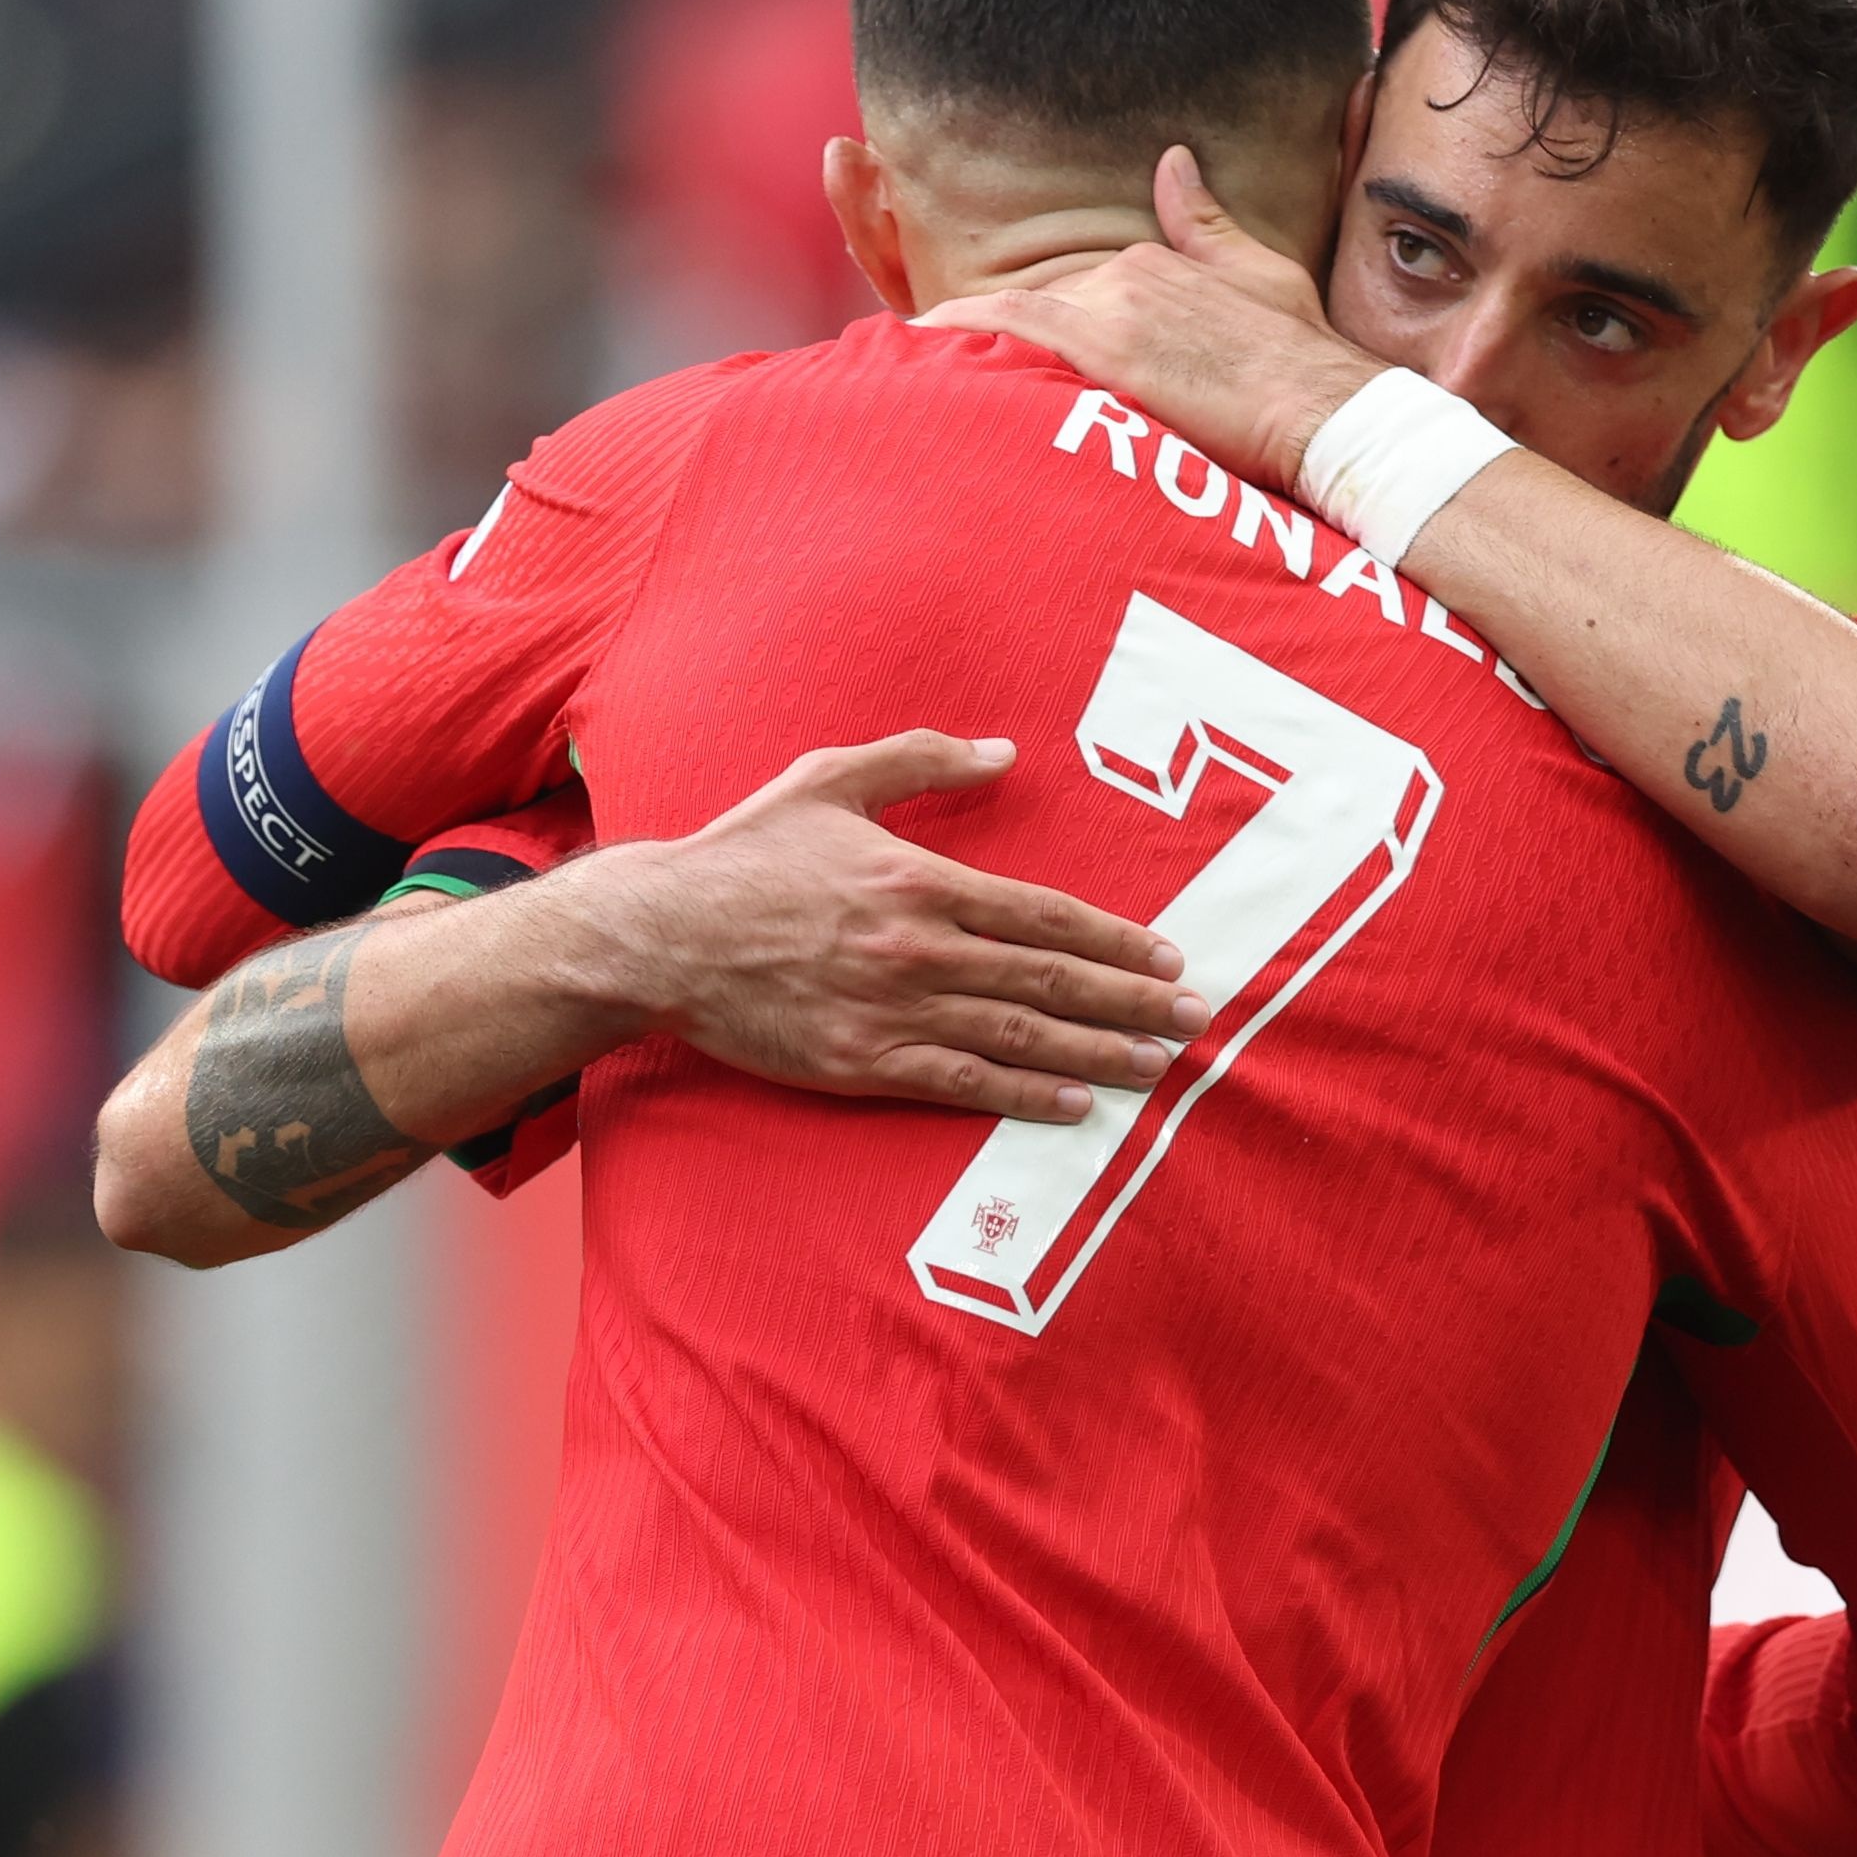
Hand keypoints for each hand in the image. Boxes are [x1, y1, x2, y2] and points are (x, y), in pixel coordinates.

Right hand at [586, 730, 1209, 1123]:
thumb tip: (1003, 752)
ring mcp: (891, 1010)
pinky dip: (1022, 1094)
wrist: (661, 935)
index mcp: (919, 879)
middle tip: (1194, 1020)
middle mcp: (918, 947)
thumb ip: (920, 759)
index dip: (1115, 940)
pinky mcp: (861, 1062)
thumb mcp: (828, 779)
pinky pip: (959, 1082)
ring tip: (1156, 1066)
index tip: (1167, 958)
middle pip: (1050, 978)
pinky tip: (1073, 1105)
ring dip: (1097, 1053)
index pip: (1044, 915)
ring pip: (1018, 1035)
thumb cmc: (744, 854)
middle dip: (1131, 1002)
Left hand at [920, 144, 1388, 491]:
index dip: (1011, 327)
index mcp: (1147, 263)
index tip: (962, 344)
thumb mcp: (1258, 276)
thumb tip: (1173, 162)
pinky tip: (911, 355)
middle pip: (1022, 309)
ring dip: (949, 341)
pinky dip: (956, 340)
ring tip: (893, 368)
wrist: (1327, 408)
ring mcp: (1108, 308)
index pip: (1058, 294)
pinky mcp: (1101, 347)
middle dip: (968, 338)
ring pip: (1002, 319)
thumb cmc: (1302, 361)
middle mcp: (1119, 275)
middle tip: (905, 368)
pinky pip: (1005, 335)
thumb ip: (1205, 223)